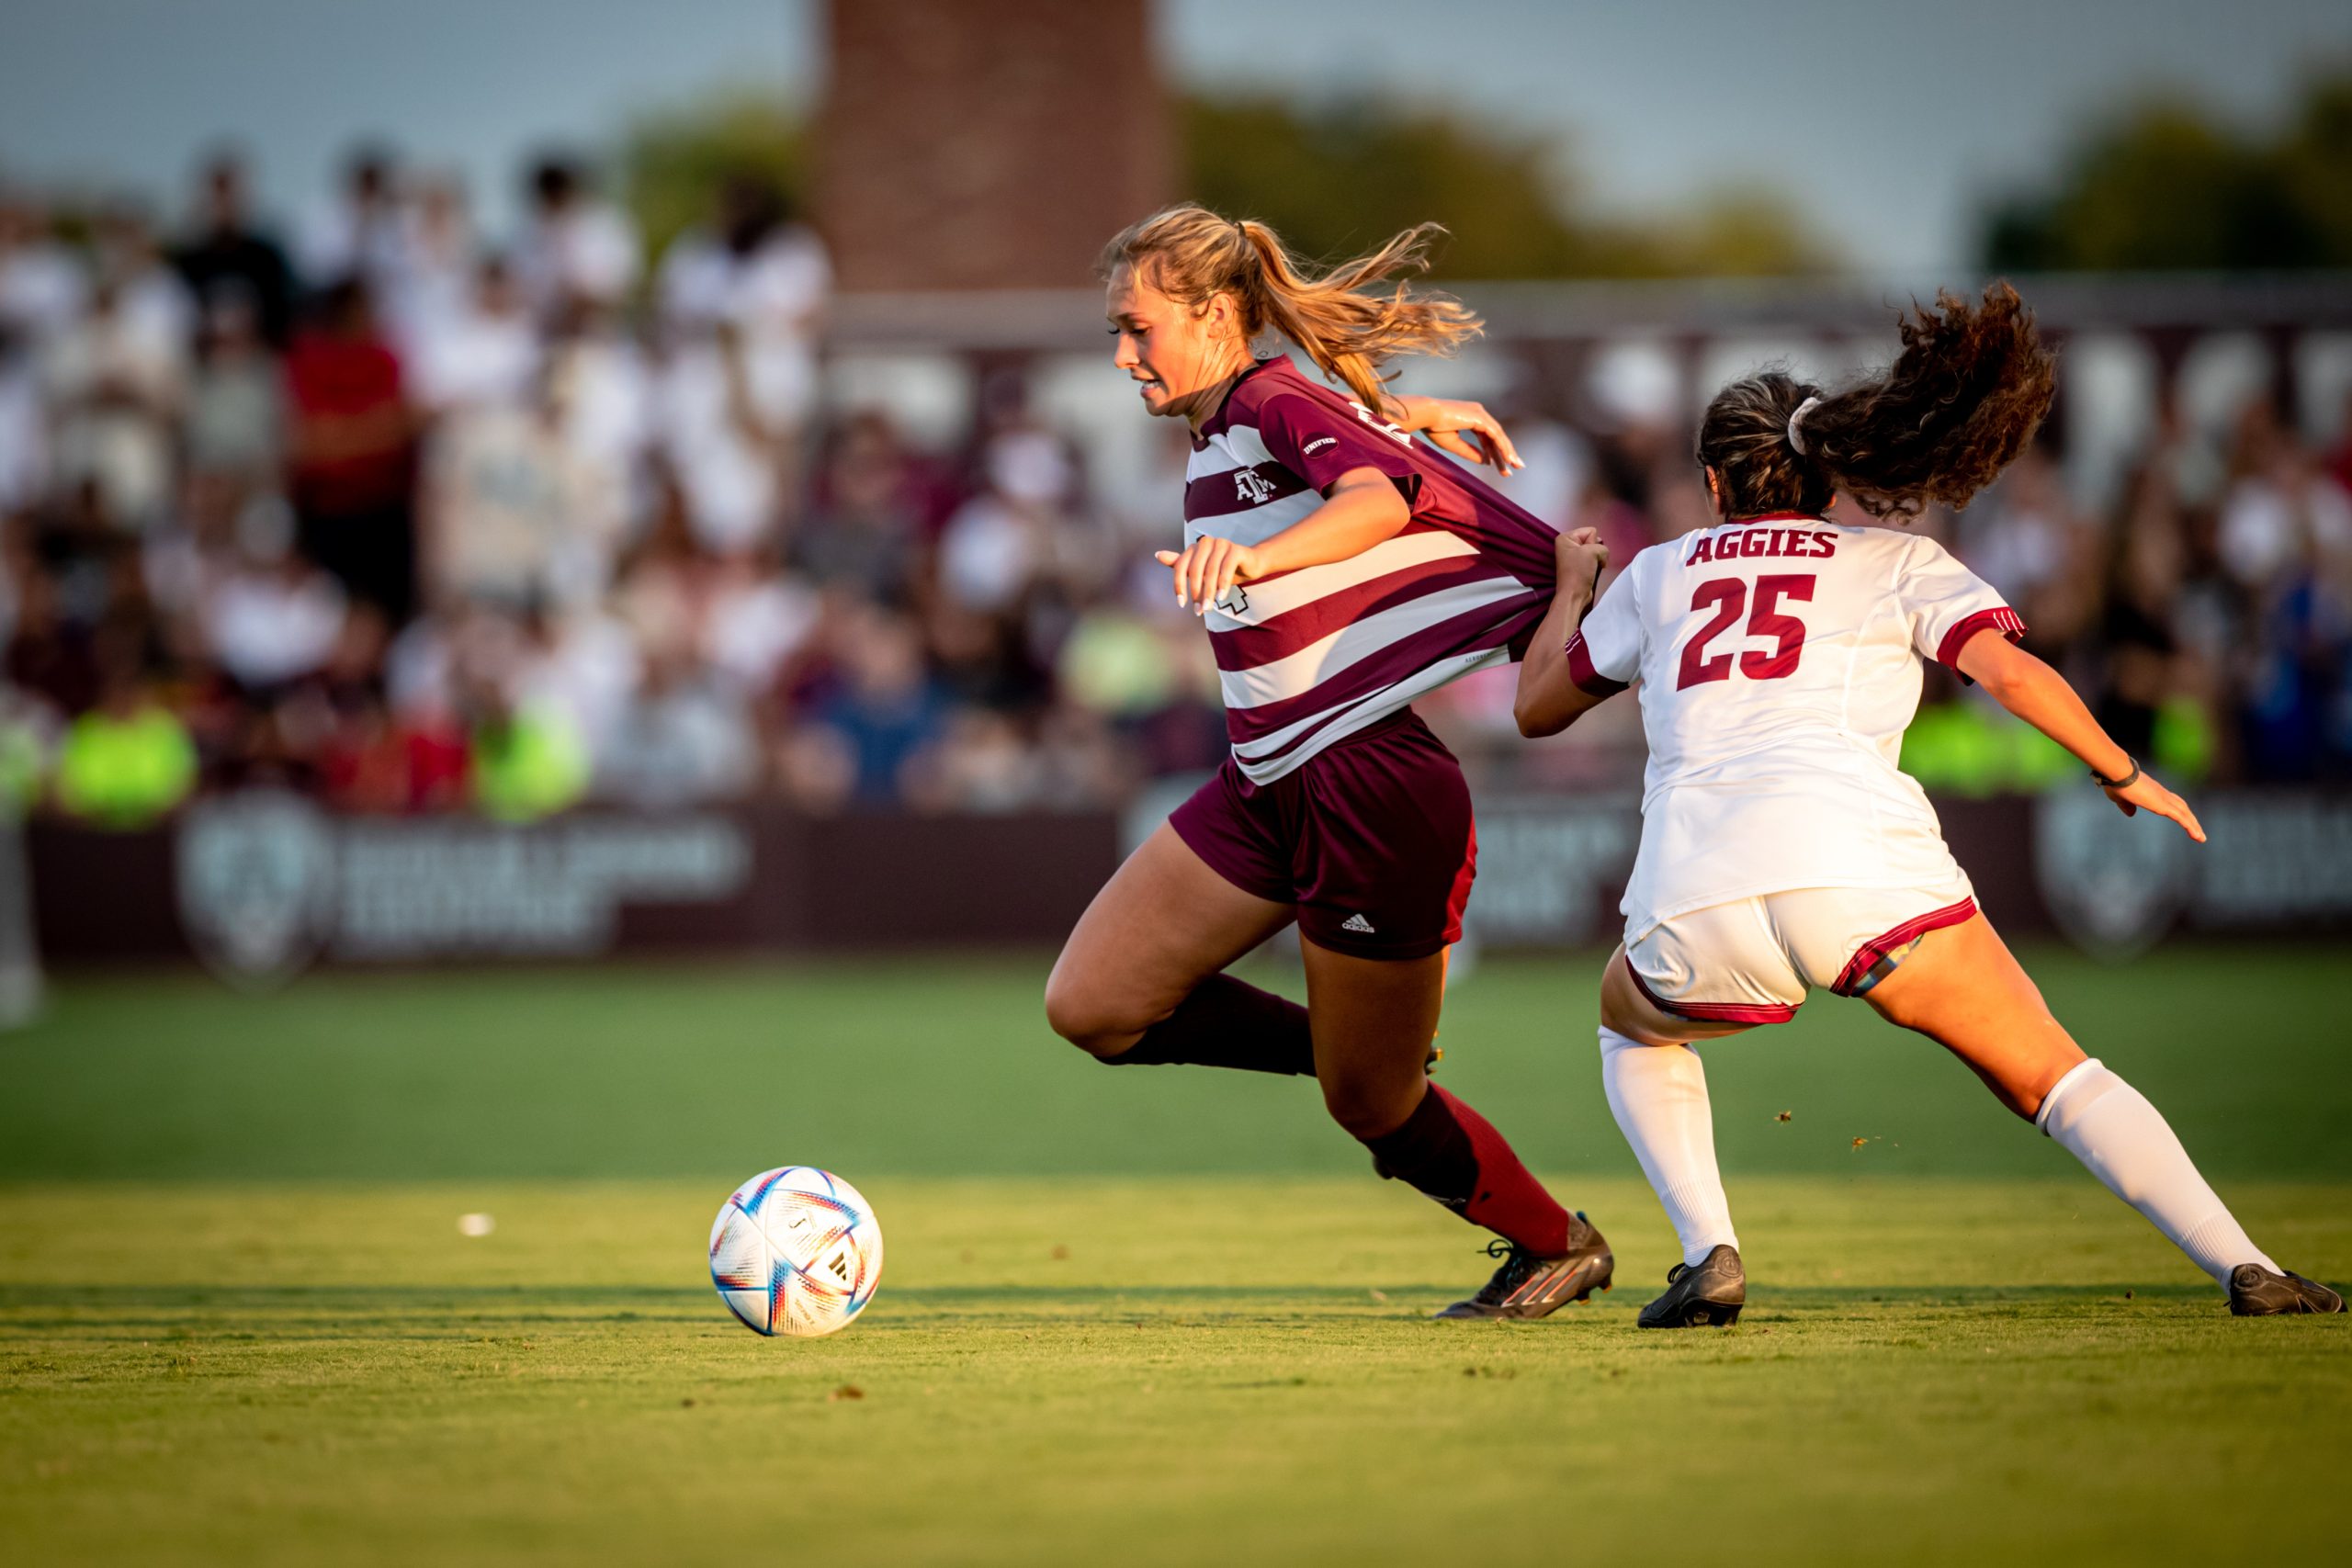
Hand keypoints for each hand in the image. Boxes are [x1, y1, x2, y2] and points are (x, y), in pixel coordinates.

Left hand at [1155, 537, 1268, 615]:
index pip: (1181, 567)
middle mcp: (1206, 542)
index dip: (1179, 586)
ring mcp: (1221, 544)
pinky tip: (1221, 597)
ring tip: (1209, 607)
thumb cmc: (1221, 569)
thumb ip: (1180, 565)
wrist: (1250, 564)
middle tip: (1199, 610)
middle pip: (1195, 570)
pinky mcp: (1236, 549)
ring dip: (1209, 592)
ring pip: (1211, 571)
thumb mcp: (1200, 571)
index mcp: (1194, 547)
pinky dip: (1223, 584)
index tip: (1181, 604)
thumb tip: (1157, 555)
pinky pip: (1226, 568)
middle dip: (1196, 592)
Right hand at [1386, 395, 1522, 474]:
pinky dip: (1502, 447)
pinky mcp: (1480, 417)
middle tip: (1514, 467)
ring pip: (1499, 436)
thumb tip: (1486, 462)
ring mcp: (1481, 413)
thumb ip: (1470, 452)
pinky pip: (1496, 435)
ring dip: (1507, 452)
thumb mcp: (1454, 444)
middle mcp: (1479, 413)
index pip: (1487, 437)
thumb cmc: (1434, 427)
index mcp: (1472, 417)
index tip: (1498, 466)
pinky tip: (1507, 459)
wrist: (1426, 415)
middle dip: (1505, 453)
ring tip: (1514, 466)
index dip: (1494, 452)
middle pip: (1496, 437)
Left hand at [1554, 526, 1607, 600]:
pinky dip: (1598, 565)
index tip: (1587, 554)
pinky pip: (1595, 560)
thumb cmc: (1578, 572)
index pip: (1591, 531)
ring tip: (1593, 567)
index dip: (1593, 542)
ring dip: (1598, 559)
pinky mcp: (1581, 566)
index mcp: (1566, 538)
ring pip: (1596, 551)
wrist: (1574, 594)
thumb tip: (1602, 554)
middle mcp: (1569, 545)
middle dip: (1597, 551)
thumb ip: (1602, 546)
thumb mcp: (1592, 551)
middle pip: (1593, 540)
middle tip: (1591, 561)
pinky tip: (1594, 571)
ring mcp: (1575, 556)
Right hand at [2105, 767, 2205, 842]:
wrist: (2118, 773)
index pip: (2171, 801)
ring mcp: (2164, 799)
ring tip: (2201, 838)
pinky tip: (2197, 836)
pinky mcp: (2163, 805)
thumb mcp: (2119, 798)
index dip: (2178, 810)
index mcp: (2152, 791)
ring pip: (2185, 813)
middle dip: (2190, 819)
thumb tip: (2131, 814)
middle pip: (2182, 807)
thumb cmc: (2115, 783)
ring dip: (2194, 826)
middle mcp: (2162, 793)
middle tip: (2198, 831)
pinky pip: (2181, 818)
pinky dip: (2190, 827)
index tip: (2184, 818)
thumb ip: (2126, 806)